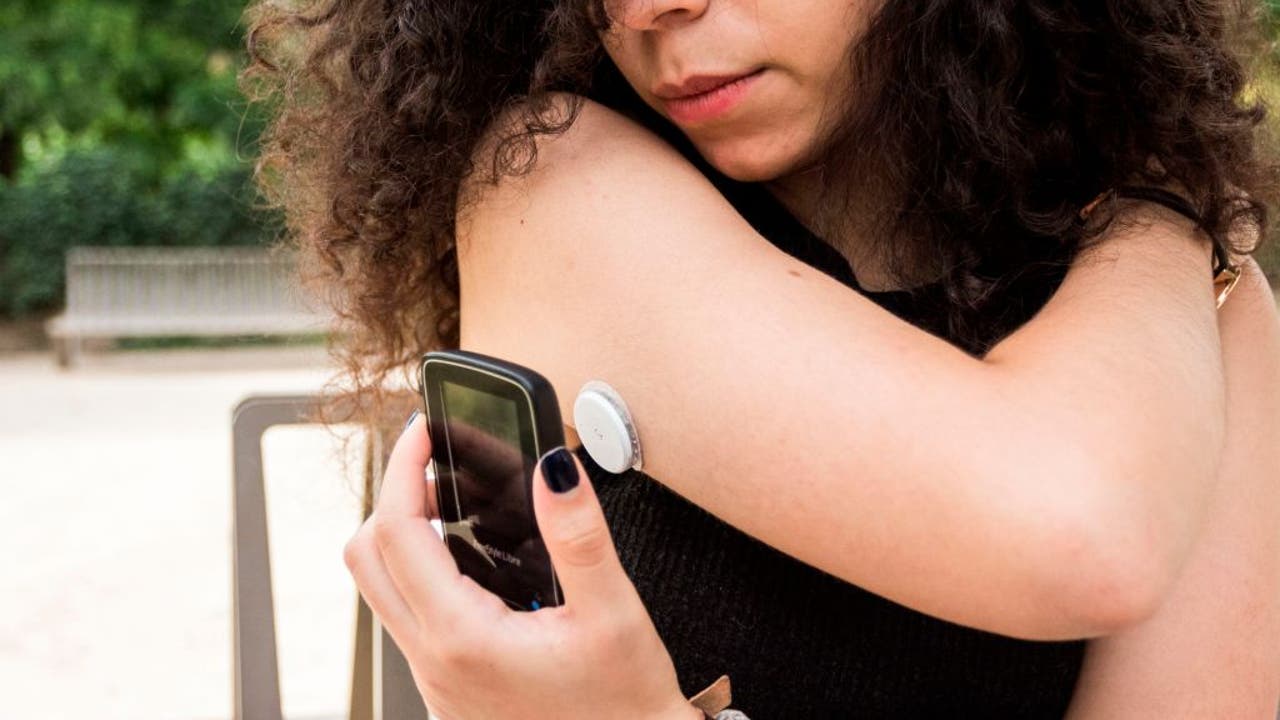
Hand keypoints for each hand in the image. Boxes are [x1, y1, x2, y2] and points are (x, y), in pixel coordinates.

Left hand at [343, 412, 700, 719]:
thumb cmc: (624, 710)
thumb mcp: (613, 613)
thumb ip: (579, 536)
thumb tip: (554, 469)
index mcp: (462, 638)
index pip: (395, 532)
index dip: (402, 468)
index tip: (421, 432)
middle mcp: (433, 662)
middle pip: (365, 559)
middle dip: (391, 498)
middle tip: (435, 467)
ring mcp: (436, 680)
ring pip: (382, 590)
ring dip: (404, 537)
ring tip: (454, 505)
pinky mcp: (449, 688)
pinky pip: (409, 618)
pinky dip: (423, 574)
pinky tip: (475, 562)